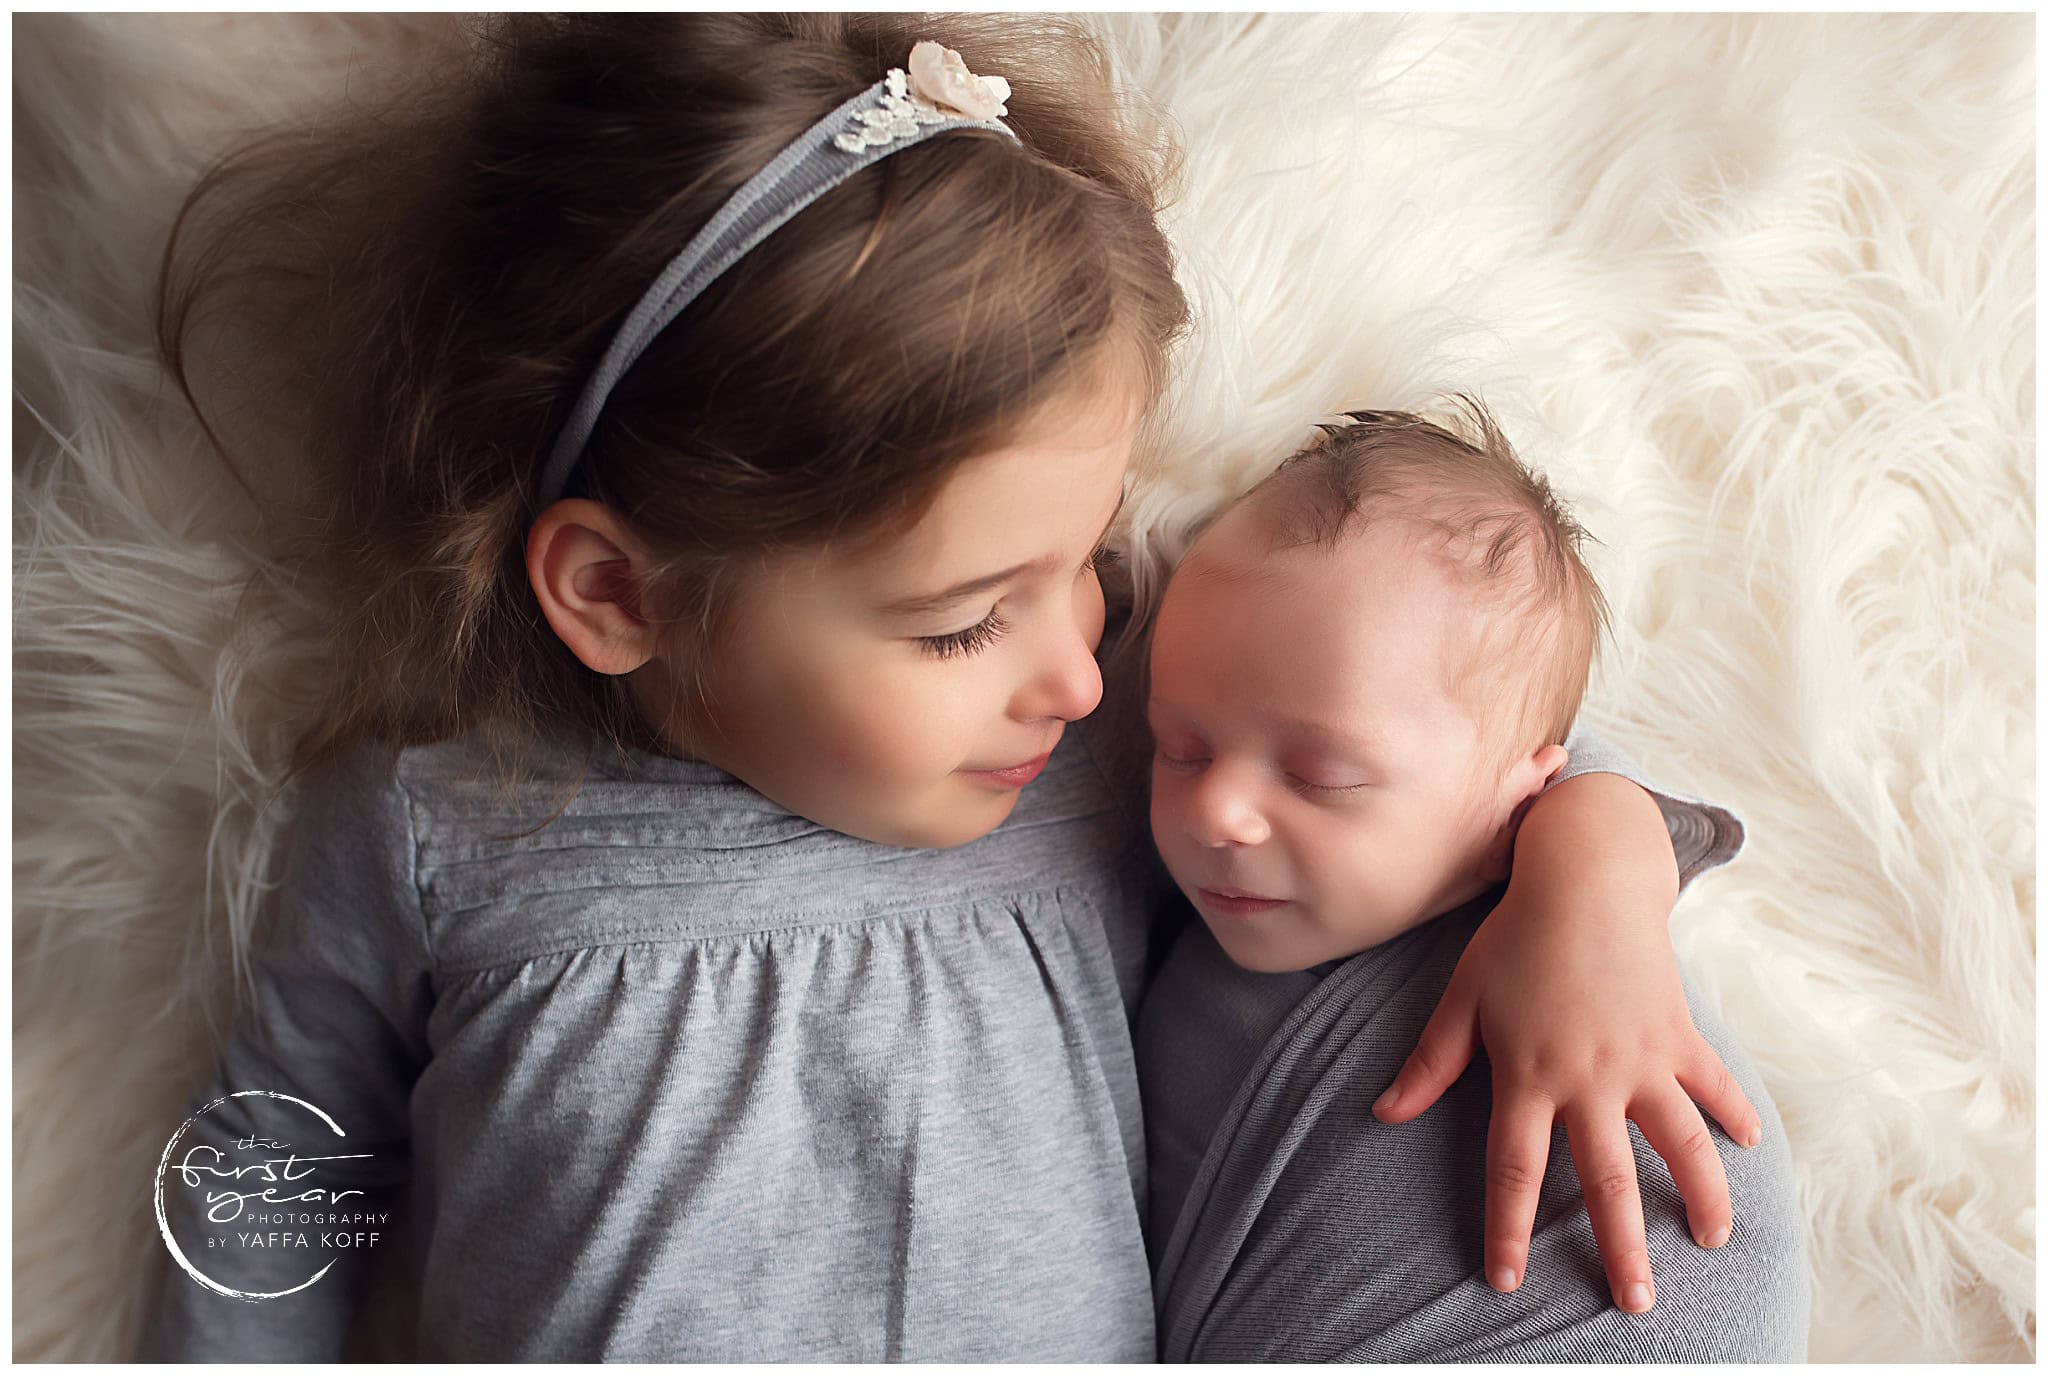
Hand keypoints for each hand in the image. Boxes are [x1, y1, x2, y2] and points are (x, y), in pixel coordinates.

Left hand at [1369, 772, 1761, 1313]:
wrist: (1586, 877)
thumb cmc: (1515, 937)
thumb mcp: (1462, 996)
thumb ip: (1431, 1061)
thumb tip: (1384, 1112)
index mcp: (1529, 1075)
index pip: (1514, 1169)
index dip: (1508, 1229)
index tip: (1506, 1281)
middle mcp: (1590, 1078)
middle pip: (1608, 1180)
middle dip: (1621, 1247)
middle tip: (1633, 1302)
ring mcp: (1642, 1059)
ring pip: (1680, 1144)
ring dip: (1700, 1195)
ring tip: (1712, 1241)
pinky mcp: (1679, 1035)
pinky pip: (1712, 1085)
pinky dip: (1733, 1114)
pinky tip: (1749, 1144)